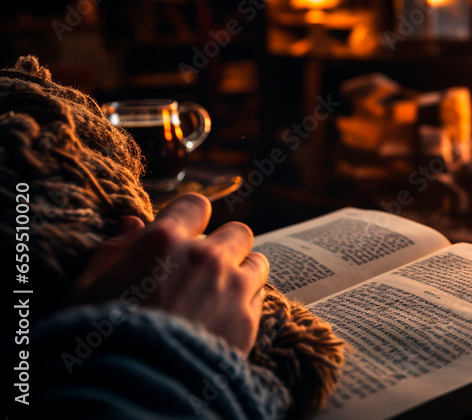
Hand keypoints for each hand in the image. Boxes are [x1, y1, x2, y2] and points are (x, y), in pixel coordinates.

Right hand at [73, 193, 268, 353]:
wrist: (133, 390)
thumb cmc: (98, 340)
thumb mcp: (86, 290)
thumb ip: (112, 251)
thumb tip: (133, 222)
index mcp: (163, 241)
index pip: (195, 205)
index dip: (190, 218)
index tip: (183, 235)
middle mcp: (205, 257)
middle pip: (237, 232)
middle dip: (224, 245)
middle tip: (204, 269)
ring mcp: (232, 288)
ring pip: (257, 262)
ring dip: (242, 272)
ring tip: (221, 293)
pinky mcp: (249, 321)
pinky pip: (261, 296)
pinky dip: (248, 302)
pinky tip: (226, 317)